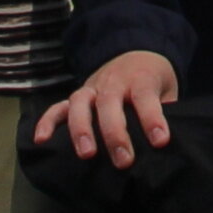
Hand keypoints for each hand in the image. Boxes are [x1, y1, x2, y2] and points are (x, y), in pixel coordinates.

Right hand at [31, 52, 179, 167]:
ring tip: (86, 154)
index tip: (160, 141)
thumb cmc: (154, 79)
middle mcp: (113, 82)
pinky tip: (41, 140)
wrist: (135, 51)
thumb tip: (172, 144)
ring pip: (81, 103)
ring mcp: (91, 88)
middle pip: (109, 103)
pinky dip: (48, 121)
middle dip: (115, 132)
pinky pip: (58, 107)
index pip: (145, 96)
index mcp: (140, 78)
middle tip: (123, 160)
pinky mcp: (77, 96)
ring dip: (81, 129)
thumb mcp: (167, 88)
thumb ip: (167, 110)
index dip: (152, 118)